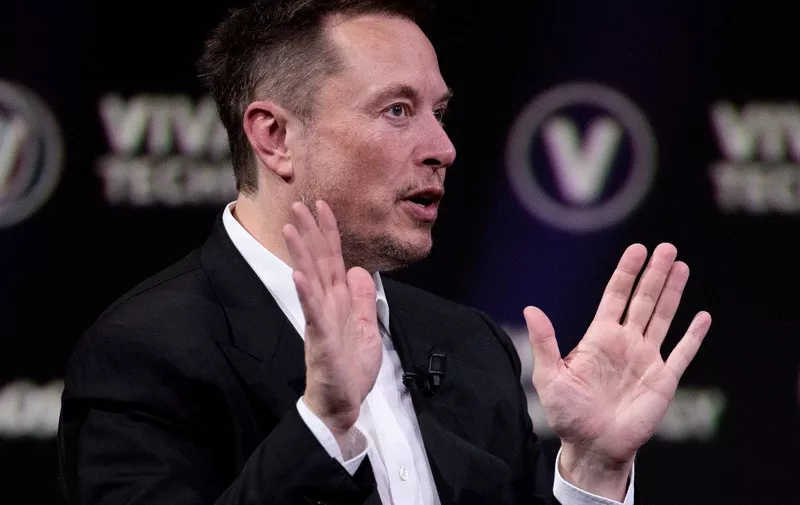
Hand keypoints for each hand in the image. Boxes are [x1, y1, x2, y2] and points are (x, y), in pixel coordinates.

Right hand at [282, 200, 381, 439]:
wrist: (345, 402)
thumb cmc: (351, 368)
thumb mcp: (367, 327)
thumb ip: (362, 299)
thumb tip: (361, 271)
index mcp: (339, 300)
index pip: (333, 259)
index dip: (329, 232)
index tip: (323, 206)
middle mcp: (327, 304)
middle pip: (318, 262)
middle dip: (309, 232)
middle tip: (298, 204)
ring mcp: (321, 319)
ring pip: (310, 280)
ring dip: (301, 253)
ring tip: (290, 228)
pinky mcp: (320, 339)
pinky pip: (313, 312)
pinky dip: (306, 293)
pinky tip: (299, 275)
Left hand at [525, 243, 710, 498]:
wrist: (591, 447)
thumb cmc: (567, 413)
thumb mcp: (550, 376)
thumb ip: (545, 342)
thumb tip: (531, 309)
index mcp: (600, 338)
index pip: (616, 296)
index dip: (626, 273)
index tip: (636, 250)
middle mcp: (625, 343)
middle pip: (644, 300)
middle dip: (654, 274)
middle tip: (666, 248)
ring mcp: (646, 359)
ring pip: (663, 318)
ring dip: (673, 293)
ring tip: (680, 266)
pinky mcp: (663, 380)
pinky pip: (682, 354)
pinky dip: (693, 336)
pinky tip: (702, 316)